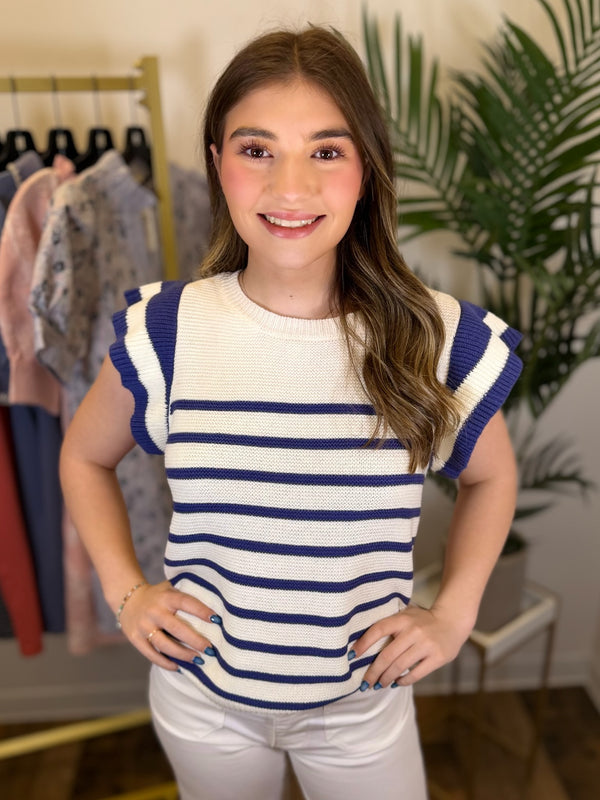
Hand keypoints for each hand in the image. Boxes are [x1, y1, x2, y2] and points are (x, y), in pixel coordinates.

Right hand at [116, 580, 218, 670]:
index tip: (216, 620)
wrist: (128, 599)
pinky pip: (151, 655)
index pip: (186, 602)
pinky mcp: (135, 639)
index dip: (201, 610)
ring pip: (164, 645)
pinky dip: (165, 663)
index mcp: (166, 597)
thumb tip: (215, 603)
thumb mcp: (170, 588)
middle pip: (176, 629)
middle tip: (210, 649)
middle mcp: (154, 611)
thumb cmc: (158, 596)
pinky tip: (178, 667)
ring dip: (183, 654)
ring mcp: (143, 626)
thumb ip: (186, 594)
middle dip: (195, 640)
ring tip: (198, 660)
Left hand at [352, 604, 471, 687]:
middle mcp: (413, 631)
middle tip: (365, 683)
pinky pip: (416, 674)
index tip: (352, 656)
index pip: (378, 630)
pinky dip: (403, 680)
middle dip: (373, 671)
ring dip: (386, 678)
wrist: (452, 621)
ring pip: (400, 666)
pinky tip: (397, 682)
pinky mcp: (437, 658)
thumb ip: (391, 624)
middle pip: (387, 655)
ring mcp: (426, 645)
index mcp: (403, 619)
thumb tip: (364, 643)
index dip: (363, 643)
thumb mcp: (407, 614)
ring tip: (379, 684)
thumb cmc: (423, 619)